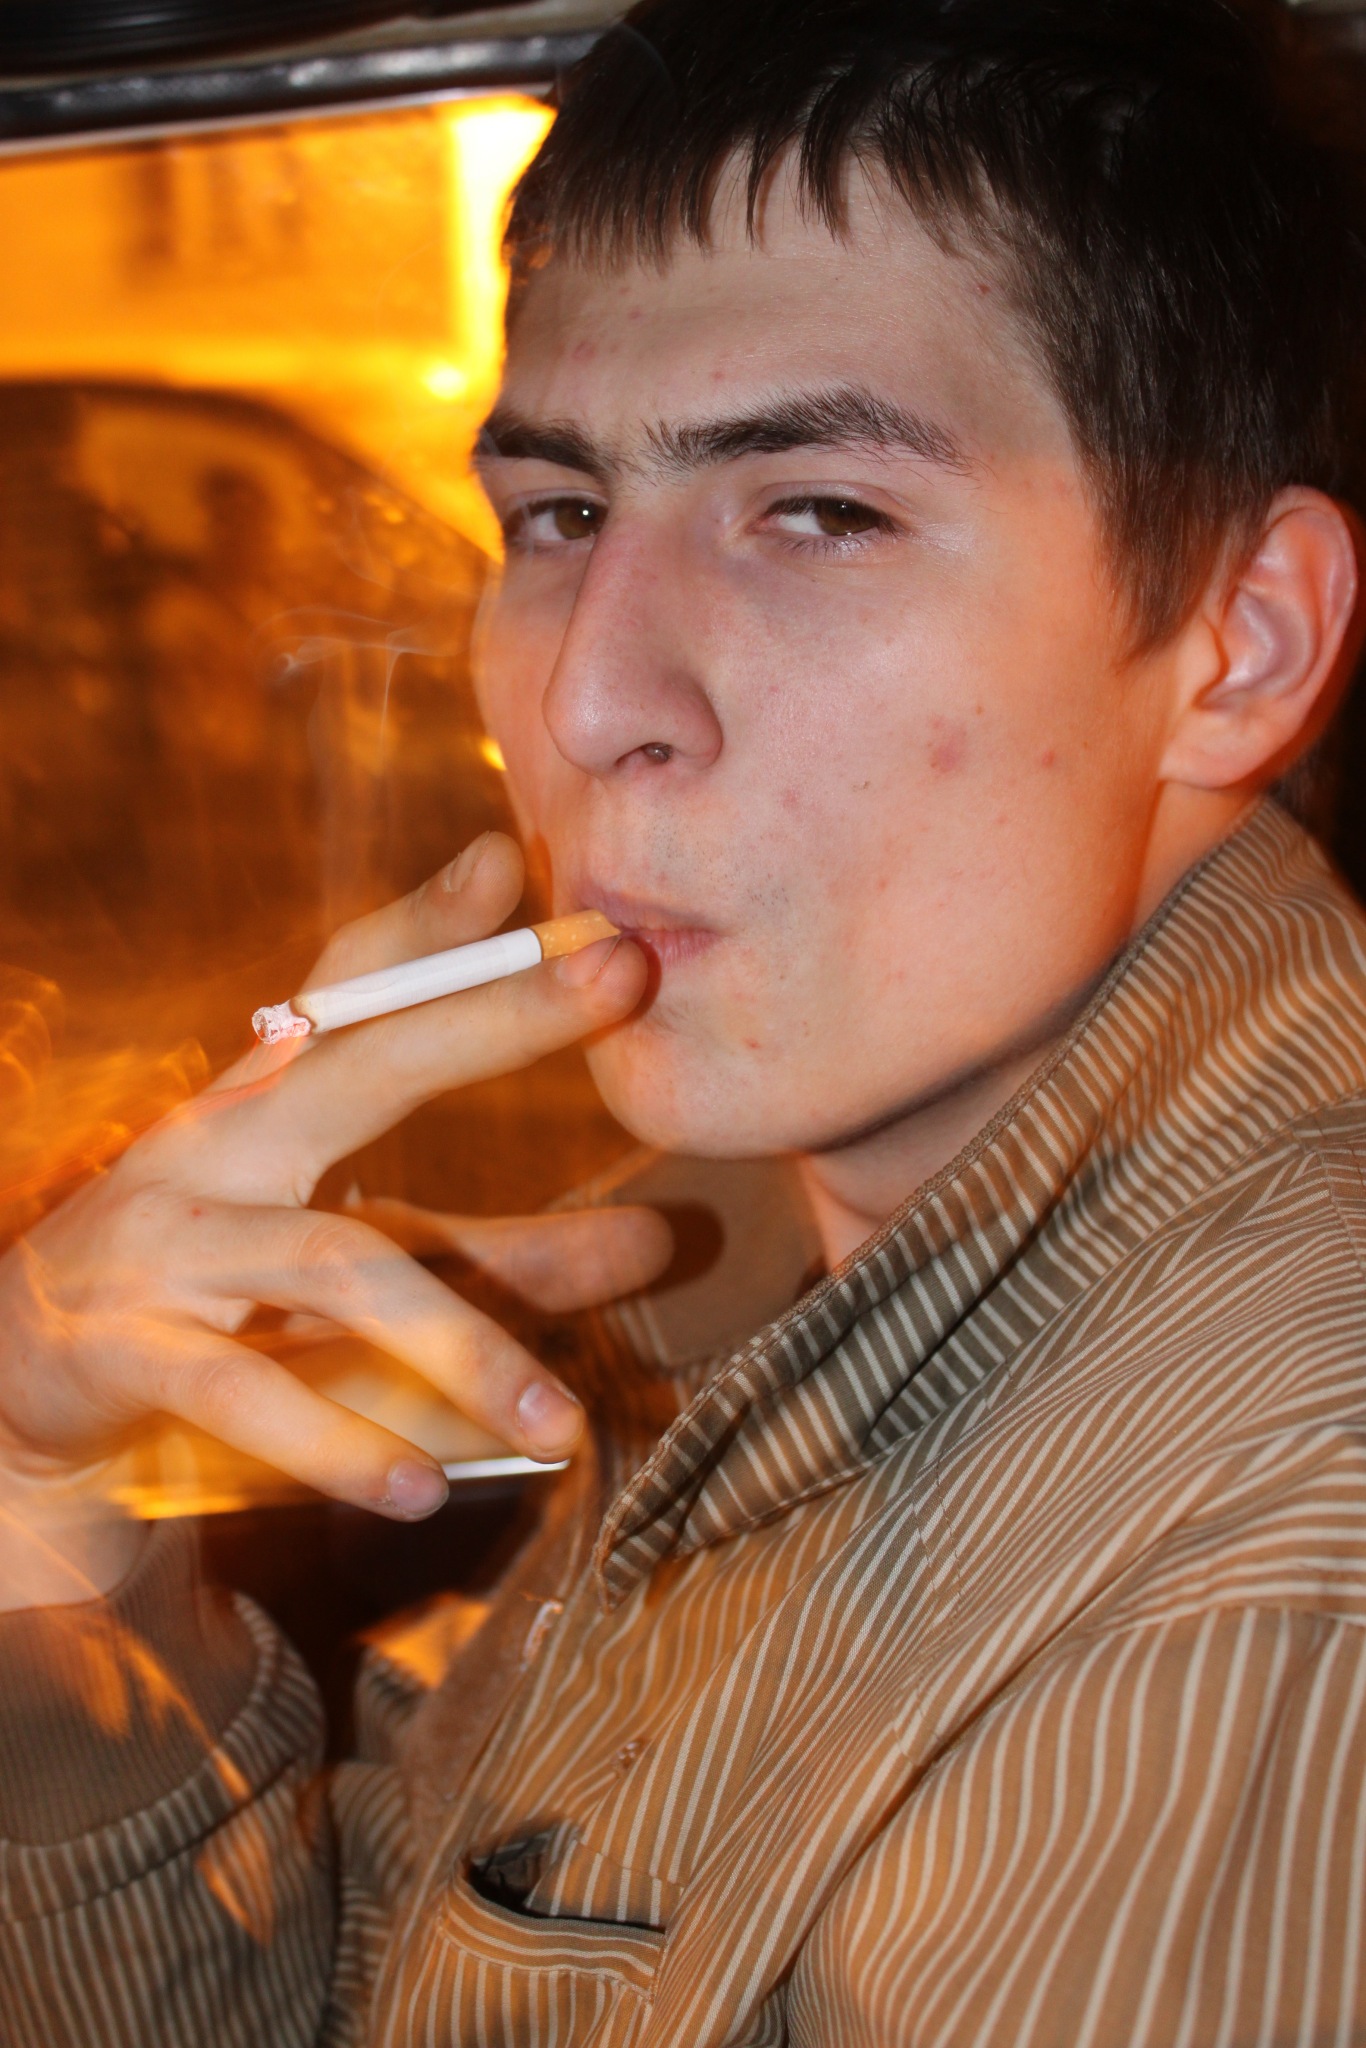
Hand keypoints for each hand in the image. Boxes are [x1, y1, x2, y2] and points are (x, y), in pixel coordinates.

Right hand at [0, 834, 657, 1605]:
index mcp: (269, 1104)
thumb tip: (664, 1237)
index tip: (519, 858)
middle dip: (496, 1014)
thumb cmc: (222, 1298)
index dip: (437, 924)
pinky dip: (339, 1445)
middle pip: (367, 1063)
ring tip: (562, 1423)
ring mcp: (171, 1241)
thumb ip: (501, 1245)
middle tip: (622, 975)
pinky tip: (421, 1487)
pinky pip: (247, 1393)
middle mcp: (221, 1145)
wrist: (19, 1377)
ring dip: (465, 1342)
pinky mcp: (129, 1346)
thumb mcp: (359, 1259)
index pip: (356, 989)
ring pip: (339, 1263)